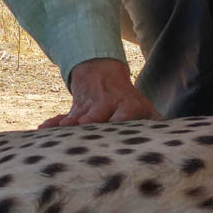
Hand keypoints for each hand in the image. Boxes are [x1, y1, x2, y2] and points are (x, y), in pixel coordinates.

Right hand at [40, 58, 161, 127]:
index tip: (115, 124)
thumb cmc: (127, 100)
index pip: (126, 113)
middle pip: (98, 115)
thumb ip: (154, 124)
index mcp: (128, 105)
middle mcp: (107, 105)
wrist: (100, 72)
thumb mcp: (145, 107)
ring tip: (63, 128)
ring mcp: (88, 107)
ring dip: (70, 122)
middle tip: (83, 125)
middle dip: (90, 120)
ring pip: (78, 116)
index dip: (120, 119)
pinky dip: (52, 124)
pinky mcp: (73, 110)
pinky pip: (61, 117)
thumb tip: (169, 140)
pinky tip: (43, 129)